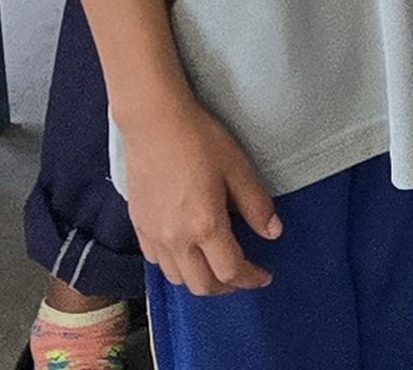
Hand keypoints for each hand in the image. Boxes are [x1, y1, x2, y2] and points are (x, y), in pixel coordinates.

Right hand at [121, 94, 280, 295]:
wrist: (154, 124)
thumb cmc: (200, 139)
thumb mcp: (238, 167)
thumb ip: (256, 204)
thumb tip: (274, 233)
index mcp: (204, 225)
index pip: (230, 270)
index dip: (251, 279)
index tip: (265, 276)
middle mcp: (176, 240)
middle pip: (202, 286)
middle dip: (227, 288)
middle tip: (243, 276)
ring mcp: (153, 237)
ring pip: (178, 279)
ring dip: (200, 281)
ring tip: (217, 267)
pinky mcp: (139, 228)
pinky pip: (158, 263)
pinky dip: (177, 267)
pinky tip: (188, 252)